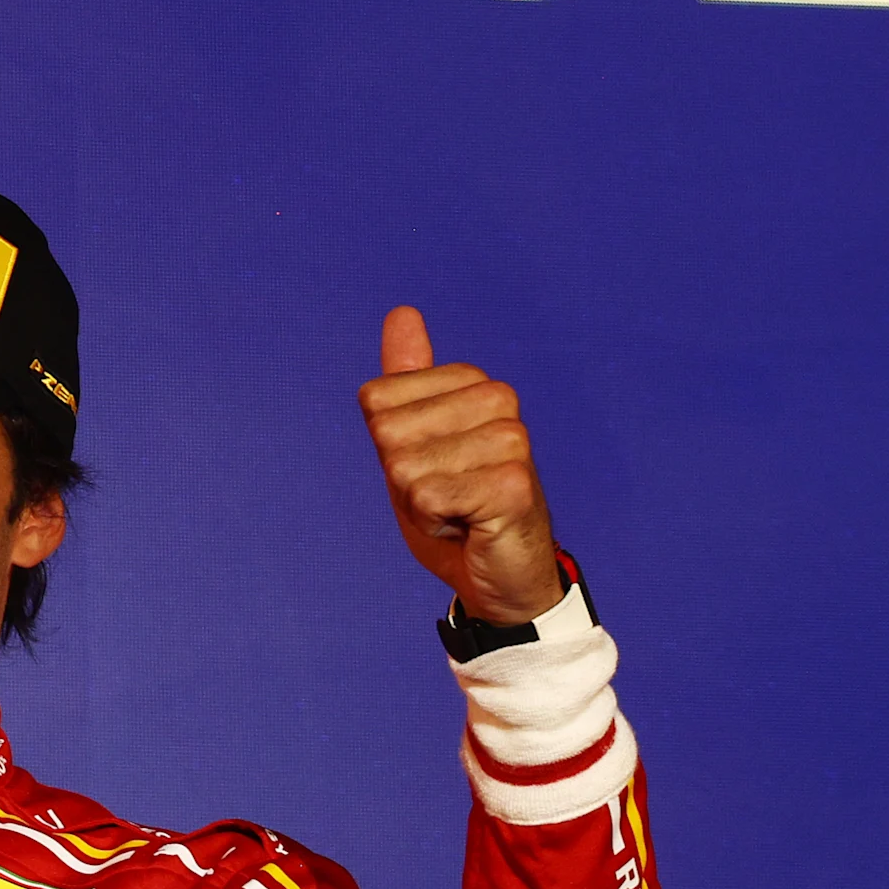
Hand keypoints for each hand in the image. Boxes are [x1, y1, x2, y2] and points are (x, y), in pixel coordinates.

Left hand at [358, 306, 562, 623]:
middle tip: (445, 495)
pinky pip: (428, 499)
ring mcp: (510, 441)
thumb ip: (408, 379)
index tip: (429, 467)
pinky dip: (435, 524)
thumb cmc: (458, 507)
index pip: (377, 401)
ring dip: (420, 504)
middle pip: (388, 433)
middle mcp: (498, 400)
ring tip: (459, 510)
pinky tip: (469, 527)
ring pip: (405, 468)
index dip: (390, 448)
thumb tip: (402, 313)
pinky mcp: (512, 485)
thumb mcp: (416, 441)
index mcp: (473, 383)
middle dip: (402, 477)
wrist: (503, 576)